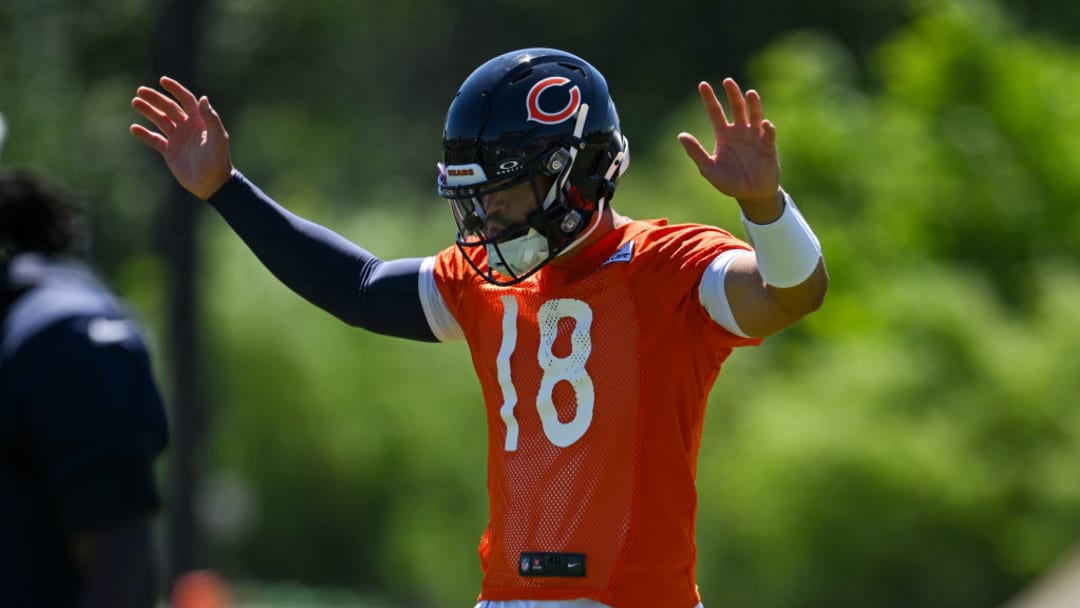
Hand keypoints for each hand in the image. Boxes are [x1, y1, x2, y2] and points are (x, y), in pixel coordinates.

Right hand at [130, 77, 233, 199]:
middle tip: (140, 92)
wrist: (212, 184)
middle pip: (169, 108)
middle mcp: (188, 127)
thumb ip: (211, 118)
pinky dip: (144, 134)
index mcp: (200, 121)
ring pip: (160, 121)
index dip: (175, 89)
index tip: (162, 80)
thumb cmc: (218, 160)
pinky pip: (154, 140)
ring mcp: (178, 139)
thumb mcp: (217, 138)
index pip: (186, 100)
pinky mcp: (170, 152)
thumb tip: (203, 98)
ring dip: (148, 111)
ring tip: (135, 102)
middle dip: (155, 99)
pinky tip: (134, 128)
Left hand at [677, 79, 781, 218]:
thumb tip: (681, 135)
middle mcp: (739, 132)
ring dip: (753, 104)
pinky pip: (768, 134)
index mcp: (724, 135)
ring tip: (750, 93)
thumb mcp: (708, 169)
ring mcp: (755, 137)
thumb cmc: (729, 182)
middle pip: (736, 107)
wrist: (751, 195)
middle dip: (732, 94)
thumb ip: (696, 152)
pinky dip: (767, 128)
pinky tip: (764, 123)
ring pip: (754, 115)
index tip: (703, 84)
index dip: (709, 99)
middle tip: (727, 81)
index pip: (715, 112)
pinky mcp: (768, 146)